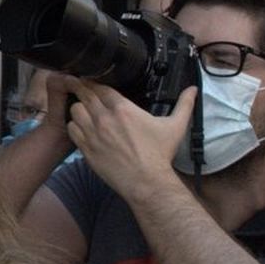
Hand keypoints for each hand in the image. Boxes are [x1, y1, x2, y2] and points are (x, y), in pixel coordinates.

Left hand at [66, 80, 196, 199]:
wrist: (147, 182)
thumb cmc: (160, 155)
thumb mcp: (175, 127)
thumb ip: (184, 105)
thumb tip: (193, 89)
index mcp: (123, 109)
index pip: (100, 86)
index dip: (95, 82)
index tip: (93, 81)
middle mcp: (104, 118)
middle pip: (84, 94)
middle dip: (83, 89)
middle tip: (83, 89)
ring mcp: (92, 133)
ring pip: (75, 109)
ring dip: (79, 107)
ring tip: (84, 109)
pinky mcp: (85, 147)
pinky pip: (71, 128)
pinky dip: (75, 125)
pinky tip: (82, 126)